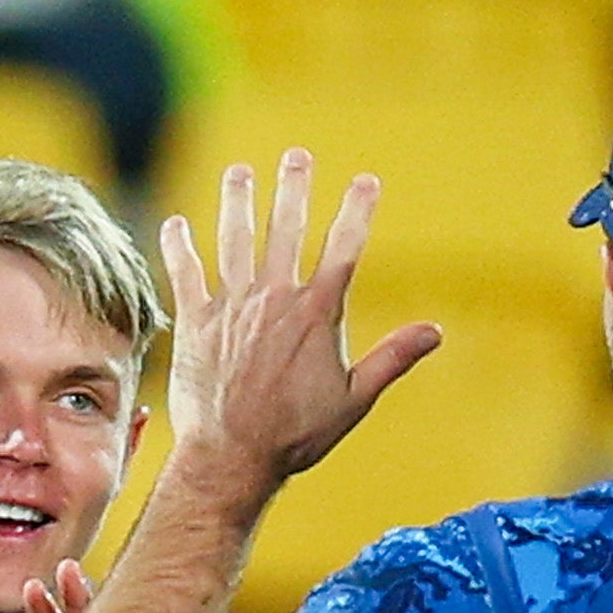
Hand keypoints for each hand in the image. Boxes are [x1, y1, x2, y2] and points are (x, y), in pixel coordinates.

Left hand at [156, 148, 441, 499]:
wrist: (232, 457)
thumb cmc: (296, 435)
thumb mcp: (354, 400)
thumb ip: (392, 358)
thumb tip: (436, 331)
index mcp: (316, 313)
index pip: (343, 247)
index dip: (357, 210)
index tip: (367, 180)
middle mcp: (274, 298)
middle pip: (285, 227)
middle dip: (293, 187)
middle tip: (296, 155)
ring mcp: (232, 306)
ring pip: (234, 238)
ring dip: (237, 201)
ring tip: (239, 172)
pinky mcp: (196, 322)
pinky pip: (185, 273)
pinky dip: (179, 246)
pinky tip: (176, 223)